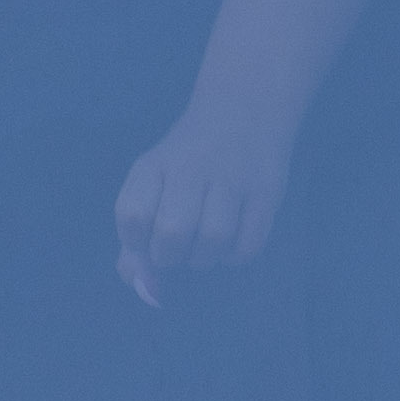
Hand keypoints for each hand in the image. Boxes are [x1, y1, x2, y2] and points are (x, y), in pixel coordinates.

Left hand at [117, 81, 297, 294]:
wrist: (243, 110)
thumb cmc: (188, 163)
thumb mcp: (152, 187)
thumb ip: (136, 241)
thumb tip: (142, 289)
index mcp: (154, 166)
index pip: (132, 216)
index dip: (137, 241)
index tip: (149, 235)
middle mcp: (192, 167)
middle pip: (172, 233)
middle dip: (171, 256)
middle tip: (179, 246)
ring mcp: (233, 177)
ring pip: (213, 241)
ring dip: (204, 258)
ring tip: (204, 245)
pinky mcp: (266, 190)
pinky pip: (248, 245)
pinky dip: (235, 256)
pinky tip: (231, 242)